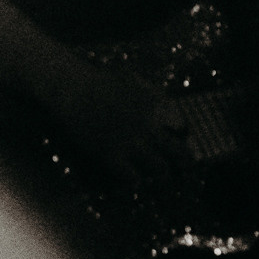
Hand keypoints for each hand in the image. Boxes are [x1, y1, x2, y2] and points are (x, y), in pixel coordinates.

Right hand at [52, 64, 186, 186]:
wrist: (73, 90)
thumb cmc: (102, 81)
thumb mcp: (135, 79)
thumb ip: (154, 93)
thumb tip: (169, 106)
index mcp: (156, 106)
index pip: (181, 127)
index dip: (182, 135)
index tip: (180, 139)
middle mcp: (148, 126)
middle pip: (178, 152)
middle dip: (184, 161)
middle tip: (184, 167)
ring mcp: (131, 142)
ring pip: (160, 169)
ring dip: (161, 172)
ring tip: (160, 174)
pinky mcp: (112, 155)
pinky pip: (133, 178)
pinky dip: (135, 180)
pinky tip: (134, 178)